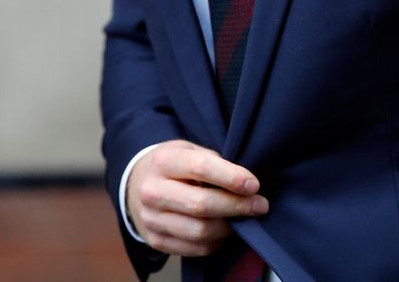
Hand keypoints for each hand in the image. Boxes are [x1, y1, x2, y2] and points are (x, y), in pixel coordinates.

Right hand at [126, 139, 268, 255]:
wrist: (138, 183)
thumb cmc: (174, 164)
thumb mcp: (189, 149)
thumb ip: (213, 161)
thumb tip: (246, 183)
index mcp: (163, 161)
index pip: (201, 168)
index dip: (231, 177)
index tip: (254, 184)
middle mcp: (152, 191)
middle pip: (201, 205)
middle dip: (236, 206)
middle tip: (260, 205)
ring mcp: (151, 219)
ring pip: (199, 231)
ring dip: (229, 227)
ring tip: (245, 218)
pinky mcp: (155, 241)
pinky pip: (195, 248)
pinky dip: (217, 241)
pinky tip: (226, 229)